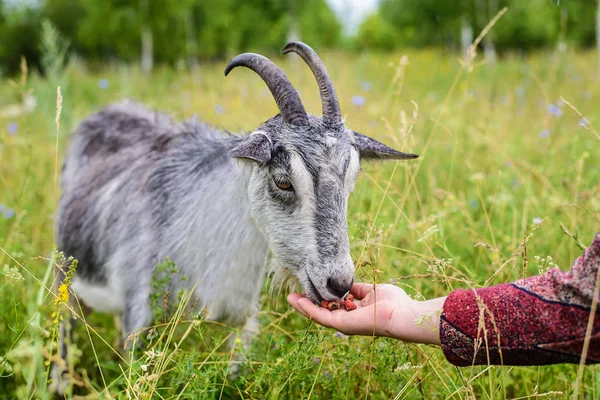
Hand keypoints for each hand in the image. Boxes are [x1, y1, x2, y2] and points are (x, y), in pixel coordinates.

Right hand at [287, 283, 444, 344]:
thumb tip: (348, 285)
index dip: (321, 297)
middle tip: (293, 295)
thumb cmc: (393, 303)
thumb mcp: (372, 291)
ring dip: (303, 307)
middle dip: (307, 303)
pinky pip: (321, 316)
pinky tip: (299, 301)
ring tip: (290, 297)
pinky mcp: (342, 324)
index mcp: (355, 312)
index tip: (310, 288)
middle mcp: (348, 320)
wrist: (401, 314)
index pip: (334, 305)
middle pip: (323, 311)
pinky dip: (309, 309)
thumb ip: (358, 289)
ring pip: (318, 315)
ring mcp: (344, 323)